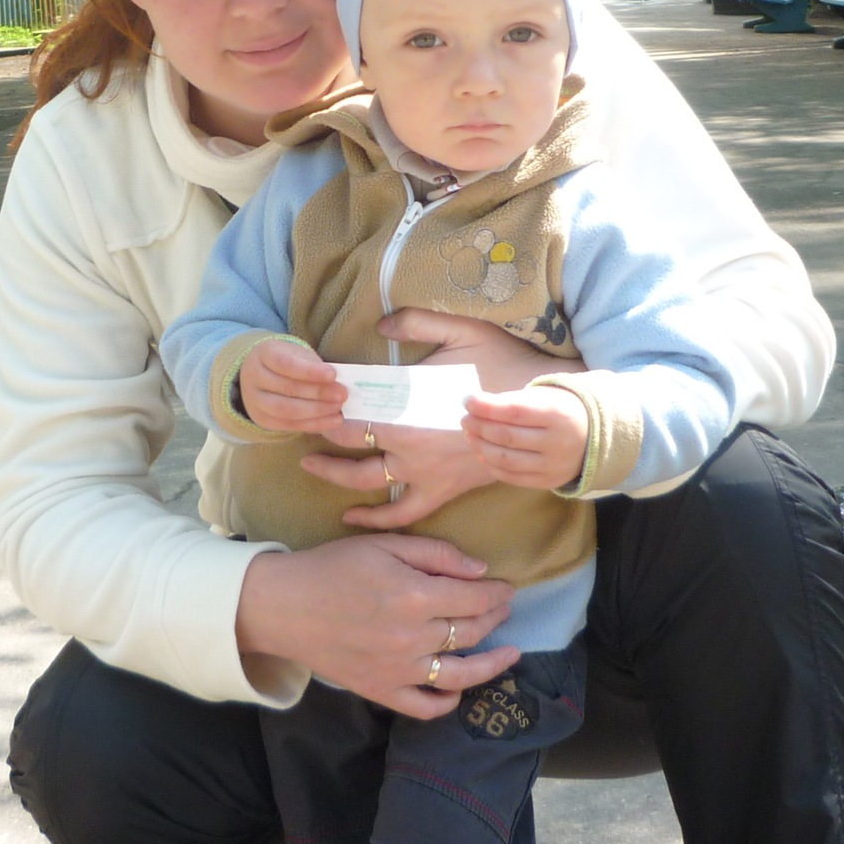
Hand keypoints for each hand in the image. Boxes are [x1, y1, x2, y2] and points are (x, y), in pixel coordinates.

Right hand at [236, 534, 518, 718]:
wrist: (283, 606)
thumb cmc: (332, 567)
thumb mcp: (384, 544)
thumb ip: (435, 554)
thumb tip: (481, 571)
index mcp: (414, 595)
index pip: (474, 598)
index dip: (498, 593)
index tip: (507, 587)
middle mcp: (412, 636)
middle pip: (470, 631)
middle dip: (495, 617)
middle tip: (504, 607)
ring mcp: (398, 669)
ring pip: (460, 673)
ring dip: (492, 664)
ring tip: (510, 653)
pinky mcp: (382, 691)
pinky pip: (426, 706)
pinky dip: (448, 701)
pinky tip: (460, 688)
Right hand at [238, 338, 346, 433]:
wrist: (262, 375)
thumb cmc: (288, 361)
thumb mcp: (298, 354)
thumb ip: (314, 365)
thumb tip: (339, 382)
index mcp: (263, 354)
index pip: (285, 363)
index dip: (309, 371)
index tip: (333, 374)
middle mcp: (253, 377)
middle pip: (286, 388)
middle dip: (318, 393)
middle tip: (342, 394)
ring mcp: (254, 401)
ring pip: (285, 410)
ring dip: (316, 411)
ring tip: (338, 408)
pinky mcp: (262, 420)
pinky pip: (289, 425)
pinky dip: (314, 424)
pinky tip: (333, 421)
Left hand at [300, 310, 585, 527]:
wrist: (544, 410)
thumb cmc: (504, 364)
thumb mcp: (463, 330)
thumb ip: (418, 322)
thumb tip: (380, 324)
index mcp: (409, 409)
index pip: (350, 410)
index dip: (324, 404)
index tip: (309, 395)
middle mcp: (411, 447)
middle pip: (348, 445)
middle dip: (320, 434)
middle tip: (299, 421)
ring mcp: (426, 474)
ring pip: (366, 483)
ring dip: (333, 476)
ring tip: (308, 464)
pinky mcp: (443, 492)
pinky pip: (402, 515)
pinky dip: (375, 522)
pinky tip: (350, 517)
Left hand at [463, 386, 587, 489]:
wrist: (596, 436)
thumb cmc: (561, 410)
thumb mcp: (546, 396)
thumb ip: (514, 401)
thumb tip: (477, 406)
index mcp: (557, 414)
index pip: (514, 411)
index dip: (486, 407)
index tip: (468, 400)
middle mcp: (557, 442)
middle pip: (507, 437)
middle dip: (479, 426)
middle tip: (465, 419)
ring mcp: (553, 466)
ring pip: (506, 459)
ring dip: (481, 446)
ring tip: (470, 435)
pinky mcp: (548, 481)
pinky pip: (513, 477)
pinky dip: (492, 466)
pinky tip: (482, 453)